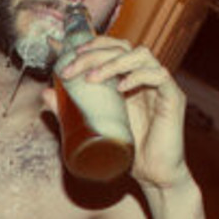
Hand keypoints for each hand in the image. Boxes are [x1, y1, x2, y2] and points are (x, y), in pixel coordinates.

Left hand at [44, 36, 191, 188]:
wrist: (153, 175)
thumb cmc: (126, 149)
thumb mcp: (94, 125)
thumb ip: (72, 109)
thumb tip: (45, 93)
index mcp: (128, 78)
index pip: (112, 48)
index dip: (92, 43)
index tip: (66, 51)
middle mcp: (145, 76)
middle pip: (122, 48)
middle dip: (93, 54)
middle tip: (71, 69)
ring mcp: (160, 86)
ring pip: (141, 55)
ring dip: (113, 62)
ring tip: (91, 78)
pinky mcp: (173, 98)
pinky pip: (160, 76)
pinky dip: (139, 77)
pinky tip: (122, 87)